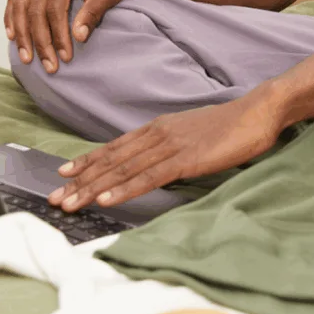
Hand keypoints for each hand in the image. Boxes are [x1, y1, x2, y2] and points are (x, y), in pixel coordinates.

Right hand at [4, 0, 150, 73]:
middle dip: (40, 41)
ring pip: (20, 5)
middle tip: (49, 65)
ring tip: (26, 57)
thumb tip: (78, 37)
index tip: (65, 57)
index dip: (58, 35)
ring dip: (21, 33)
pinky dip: (12, 17)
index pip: (54, 8)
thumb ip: (92, 13)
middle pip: (34, 9)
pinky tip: (13, 35)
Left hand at [48, 91, 283, 211]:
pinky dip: (124, 188)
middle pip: (112, 159)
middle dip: (81, 180)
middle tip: (55, 197)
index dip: (89, 161)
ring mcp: (171, 145)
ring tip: (69, 202)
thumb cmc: (232, 125)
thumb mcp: (195, 135)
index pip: (116, 147)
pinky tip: (106, 199)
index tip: (65, 173)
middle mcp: (158, 134)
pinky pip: (148, 177)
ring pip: (123, 170)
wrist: (258, 111)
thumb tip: (159, 165)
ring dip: (93, 188)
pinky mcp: (186, 158)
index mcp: (160, 127)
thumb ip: (174, 147)